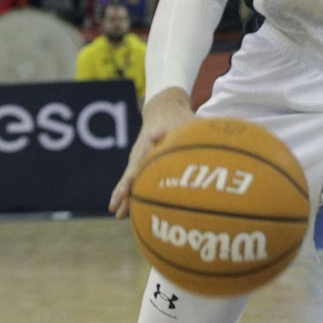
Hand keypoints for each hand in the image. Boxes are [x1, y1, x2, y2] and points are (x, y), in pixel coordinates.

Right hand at [110, 88, 194, 217]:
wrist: (163, 110)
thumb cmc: (180, 118)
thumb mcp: (188, 122)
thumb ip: (194, 130)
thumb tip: (206, 132)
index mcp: (152, 140)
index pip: (143, 158)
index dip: (138, 173)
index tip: (130, 185)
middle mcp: (142, 150)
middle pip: (133, 171)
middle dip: (126, 186)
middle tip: (120, 201)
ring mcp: (138, 157)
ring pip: (129, 178)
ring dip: (123, 195)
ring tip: (116, 213)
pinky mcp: (139, 163)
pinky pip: (132, 181)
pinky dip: (127, 194)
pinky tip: (121, 212)